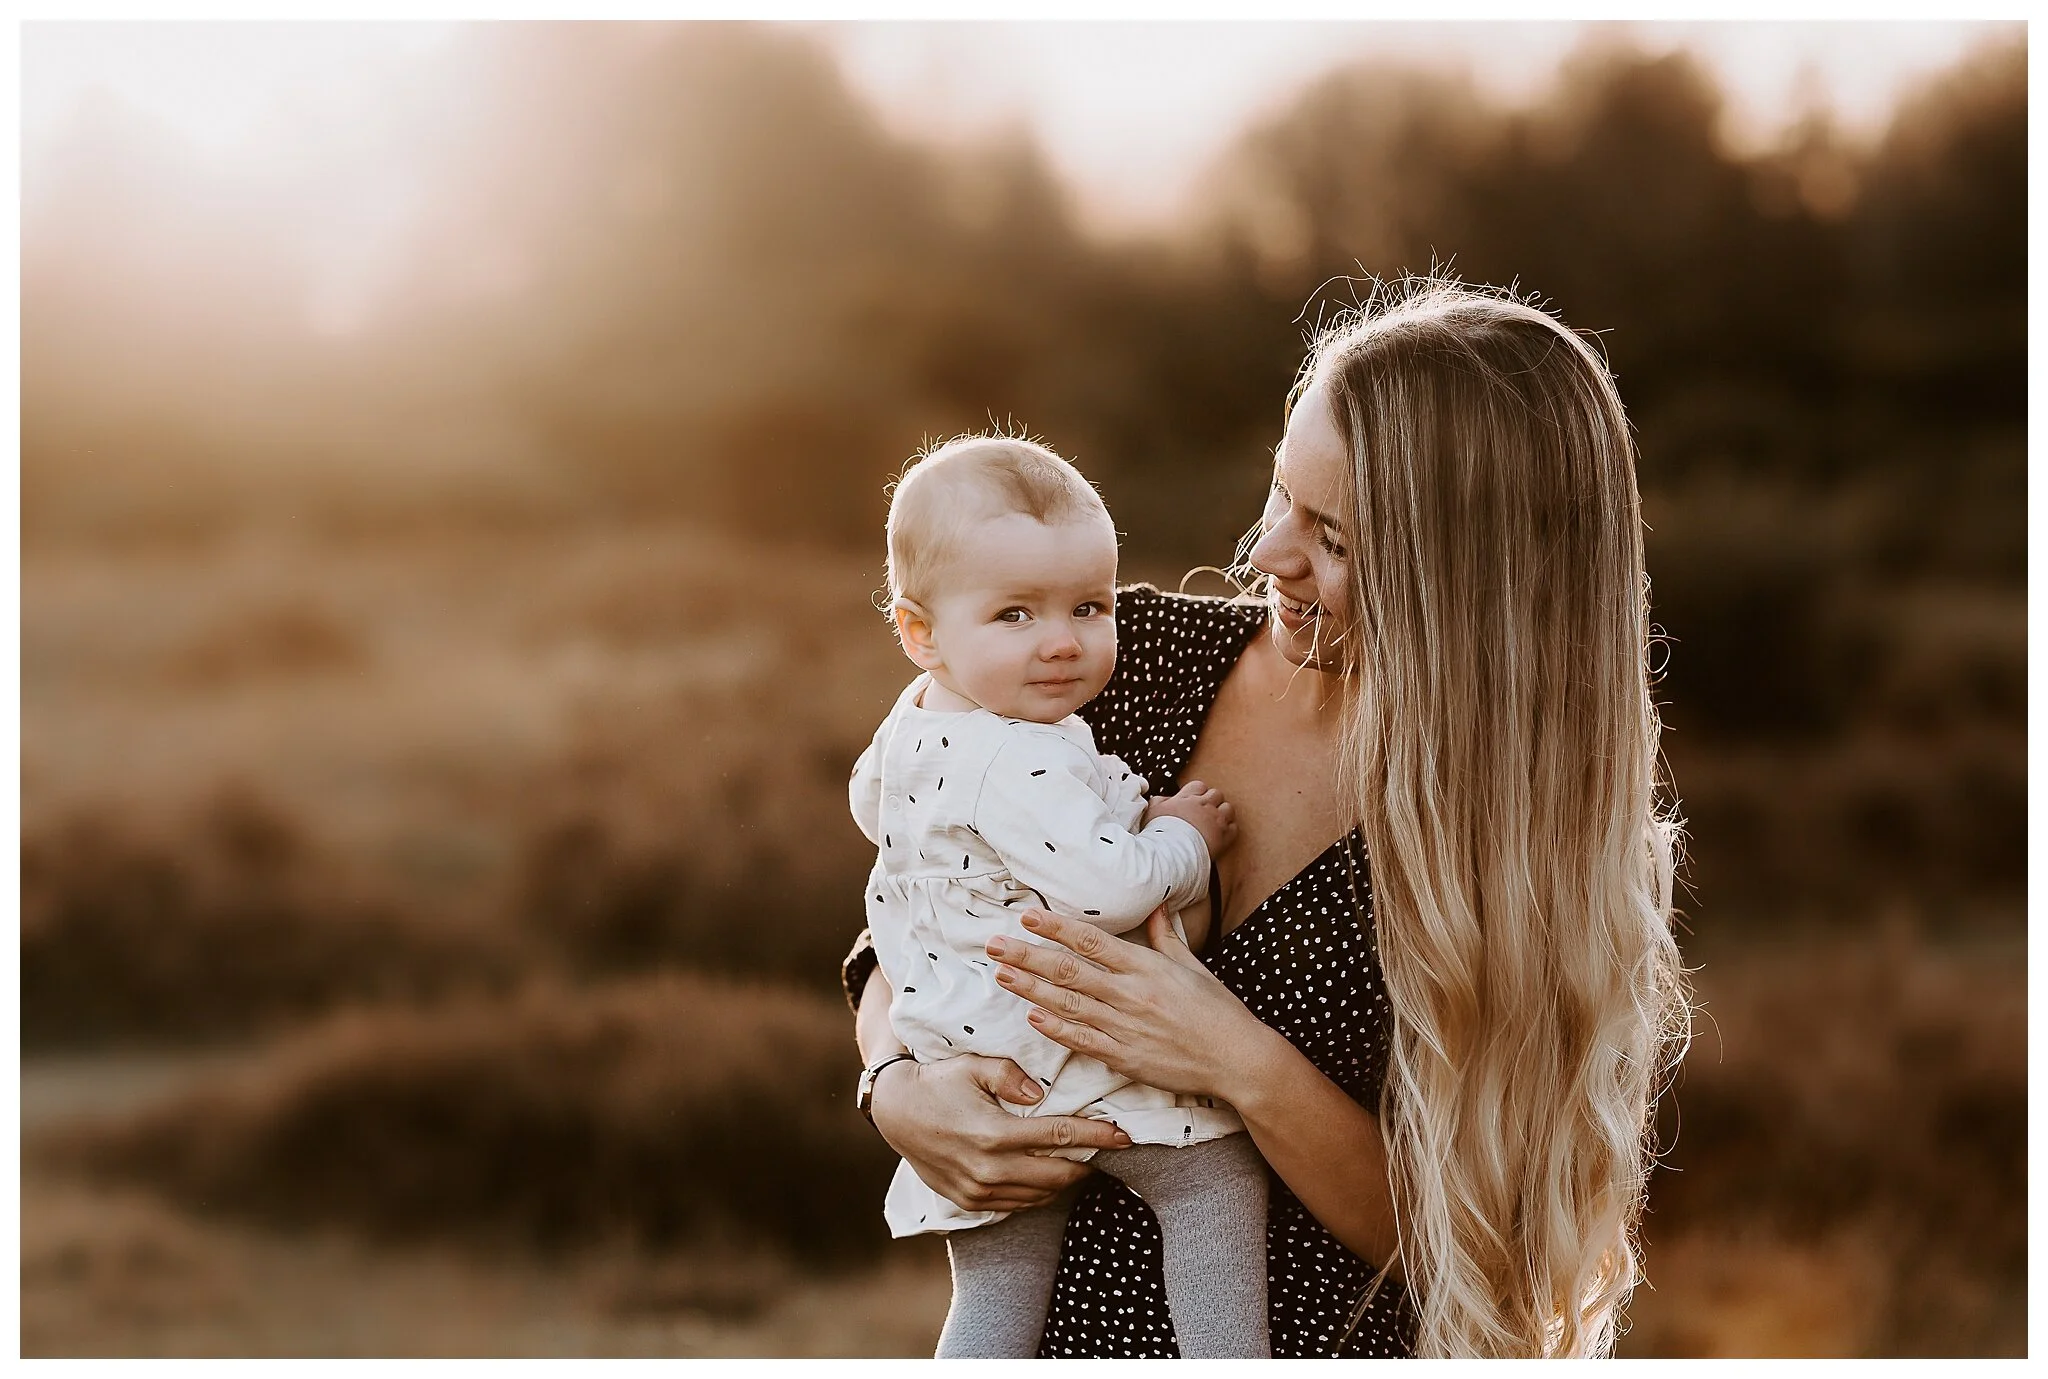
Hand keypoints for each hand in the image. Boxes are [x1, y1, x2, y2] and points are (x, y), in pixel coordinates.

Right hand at [866, 1053, 1132, 1214]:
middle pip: (1058, 1174)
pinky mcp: (971, 1202)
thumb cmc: (938, 1082)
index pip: (1060, 1136)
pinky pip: (1018, 1204)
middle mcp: (988, 1169)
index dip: (1097, 1136)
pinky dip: (1040, 1192)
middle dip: (1089, 1164)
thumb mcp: (972, 1066)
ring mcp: (979, 1190)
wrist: (895, 1113)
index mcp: (994, 1134)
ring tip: (1082, 1162)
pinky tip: (1050, 1175)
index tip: (1124, 1135)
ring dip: (1066, 1180)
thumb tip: (1039, 1094)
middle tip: (1108, 1151)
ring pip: (1041, 1194)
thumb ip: (1009, 1075)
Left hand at [988, 906, 1276, 1100]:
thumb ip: (1166, 936)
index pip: (1092, 941)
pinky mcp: (1126, 1057)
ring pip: (1069, 1004)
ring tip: (1002, 976)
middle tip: (994, 945)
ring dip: (1032, 989)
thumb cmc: (1218, 1010)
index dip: (1056, 927)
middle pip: (1069, 970)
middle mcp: (1132, 994)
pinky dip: (1057, 1029)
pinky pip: (1084, 1041)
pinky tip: (1034, 1017)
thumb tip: (1156, 905)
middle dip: (1028, 956)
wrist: (1238, 1058)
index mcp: (1147, 966)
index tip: (1027, 916)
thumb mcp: (1193, 966)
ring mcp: (1126, 1027)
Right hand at [1143, 779, 1237, 857]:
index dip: (1197, 794)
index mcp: (1187, 798)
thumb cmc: (1159, 833)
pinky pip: (1234, 827)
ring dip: (1223, 814)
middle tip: (1204, 813)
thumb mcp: (1151, 812)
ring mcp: (1216, 820)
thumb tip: (1165, 799)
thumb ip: (1159, 801)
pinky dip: (1228, 830)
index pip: (1199, 786)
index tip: (1193, 802)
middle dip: (1212, 802)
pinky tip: (1219, 836)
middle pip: (1216, 794)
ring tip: (1214, 824)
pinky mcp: (1225, 836)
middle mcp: (1204, 806)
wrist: (1172, 854)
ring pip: (1228, 808)